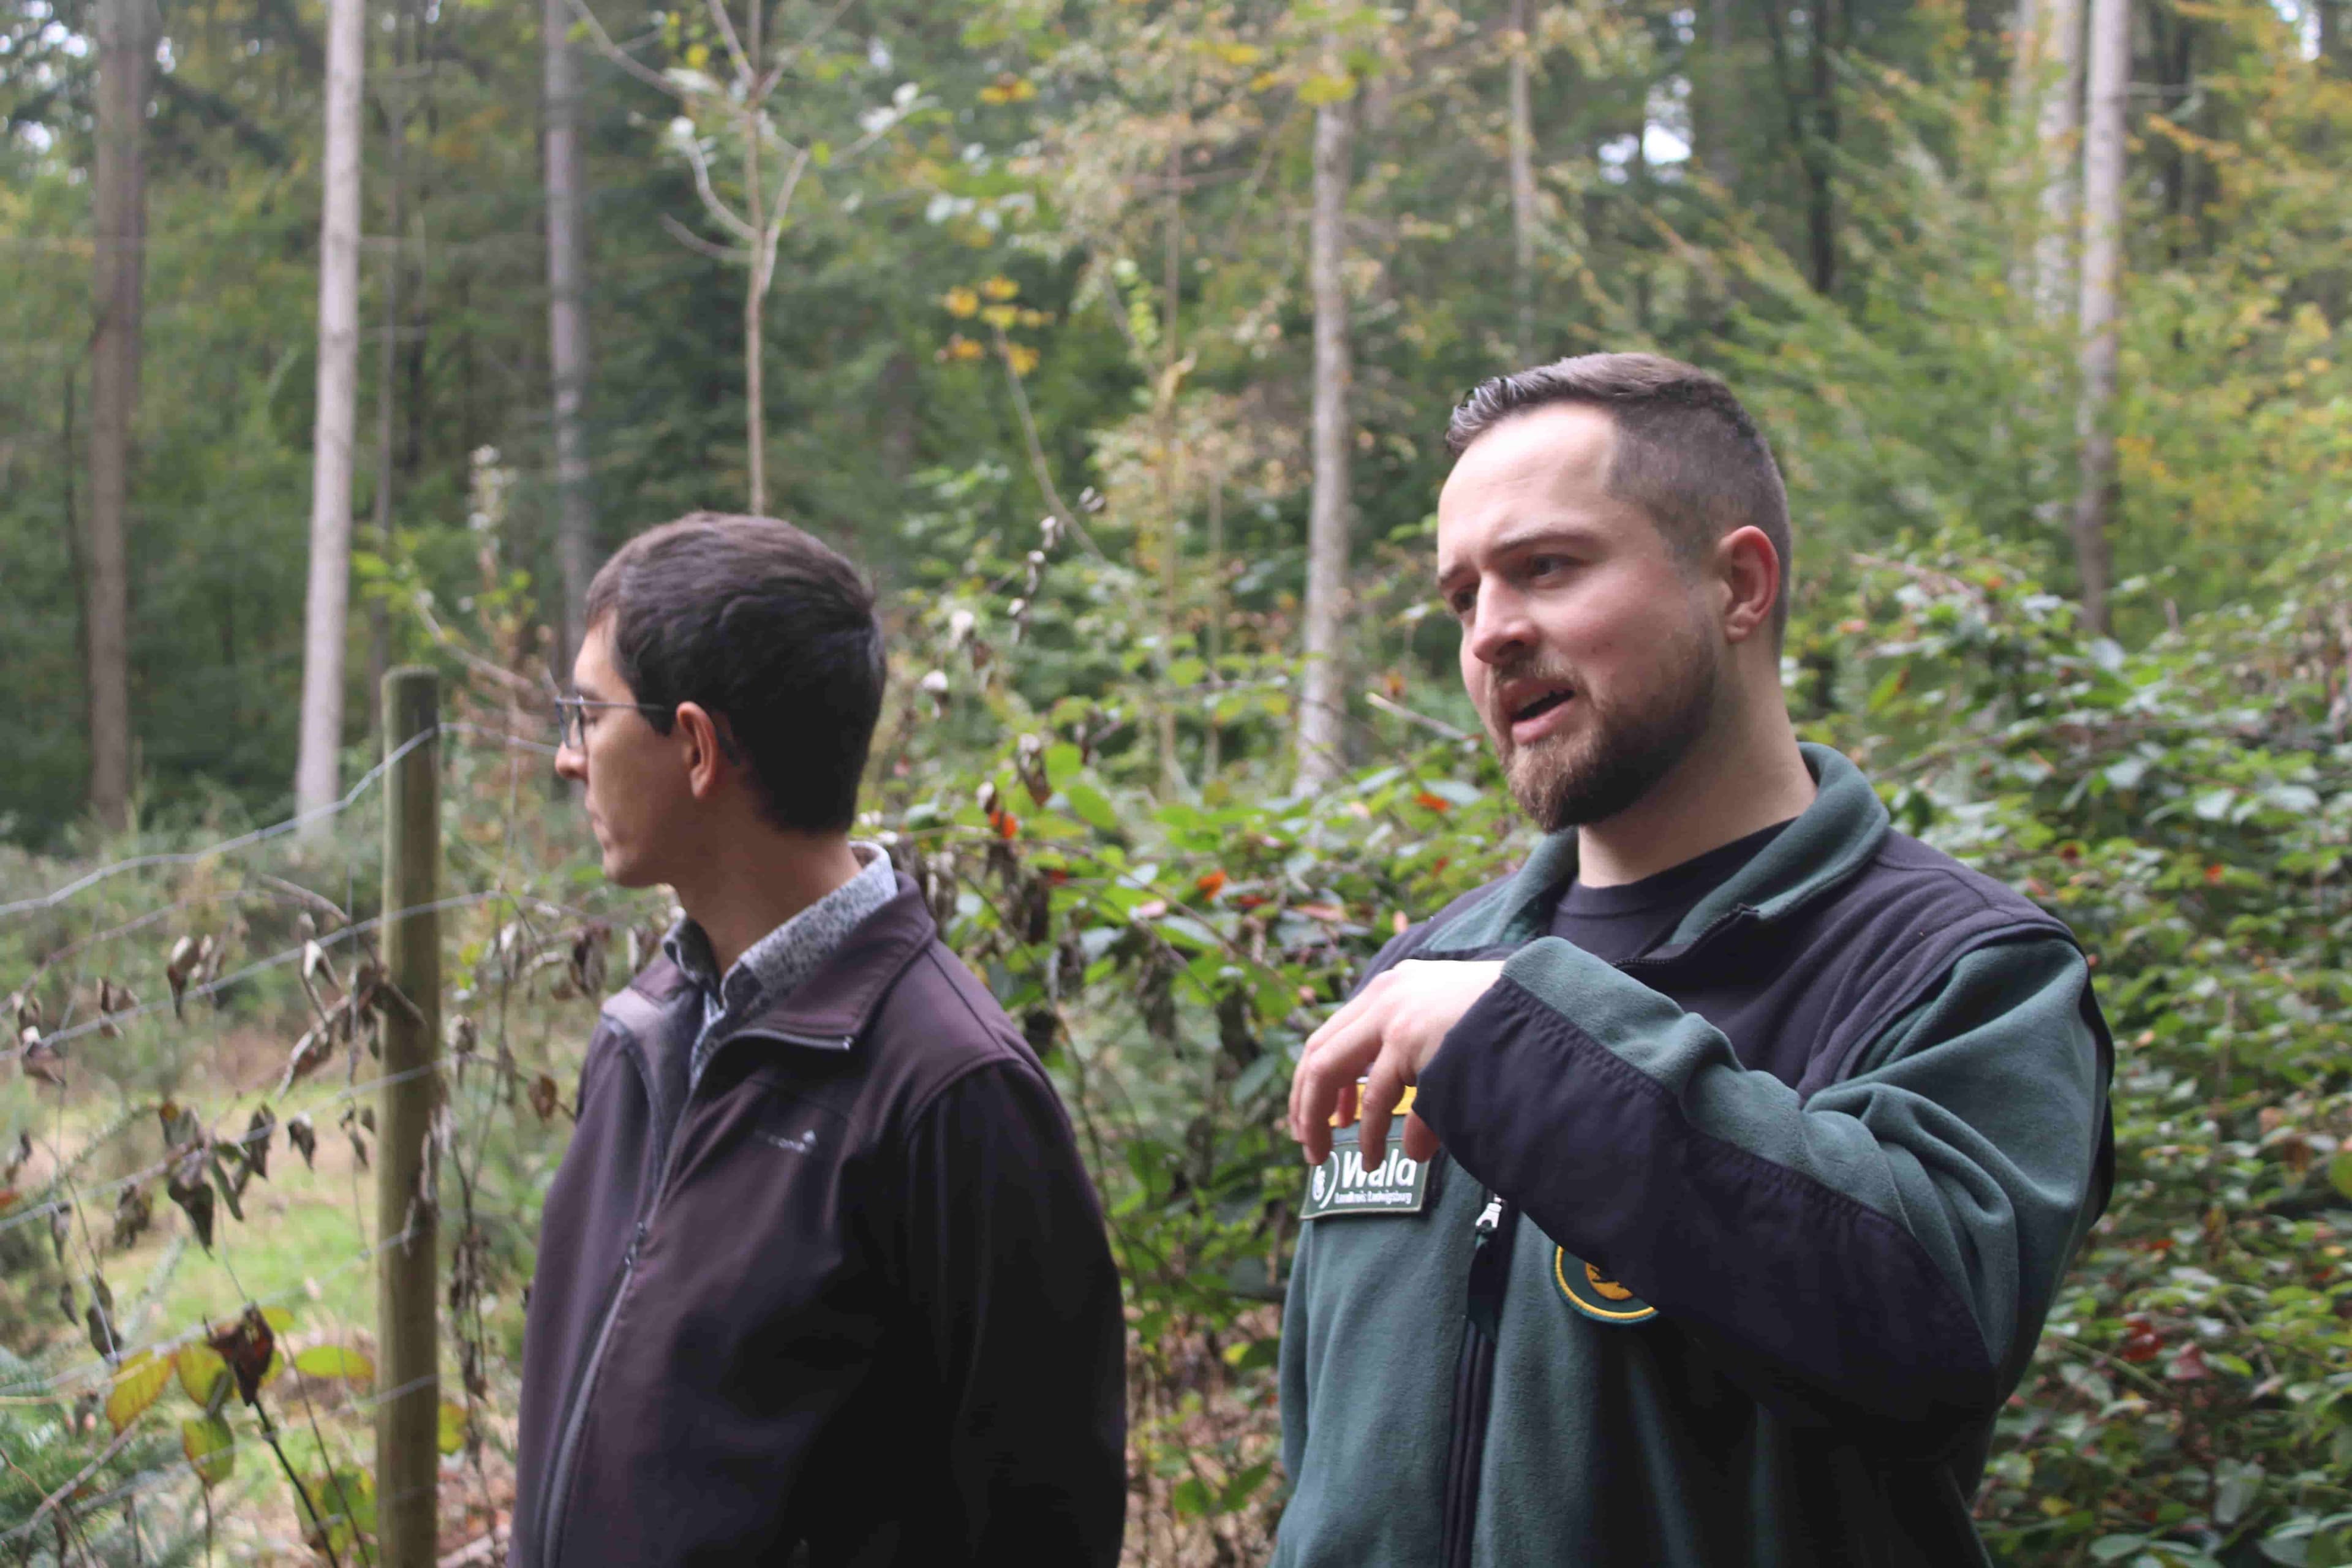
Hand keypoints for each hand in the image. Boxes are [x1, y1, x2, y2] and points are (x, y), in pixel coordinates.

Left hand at [1288, 960, 1504, 1167]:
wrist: (1548, 1011)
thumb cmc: (1510, 1029)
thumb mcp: (1457, 1040)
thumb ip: (1425, 1077)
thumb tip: (1412, 1146)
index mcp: (1397, 986)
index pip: (1336, 1032)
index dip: (1319, 1078)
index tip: (1326, 1113)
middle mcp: (1387, 993)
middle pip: (1318, 1050)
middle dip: (1305, 1100)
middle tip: (1305, 1140)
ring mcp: (1395, 1013)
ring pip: (1330, 1069)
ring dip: (1322, 1119)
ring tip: (1327, 1158)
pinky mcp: (1409, 1037)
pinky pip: (1376, 1098)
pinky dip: (1369, 1133)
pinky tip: (1373, 1159)